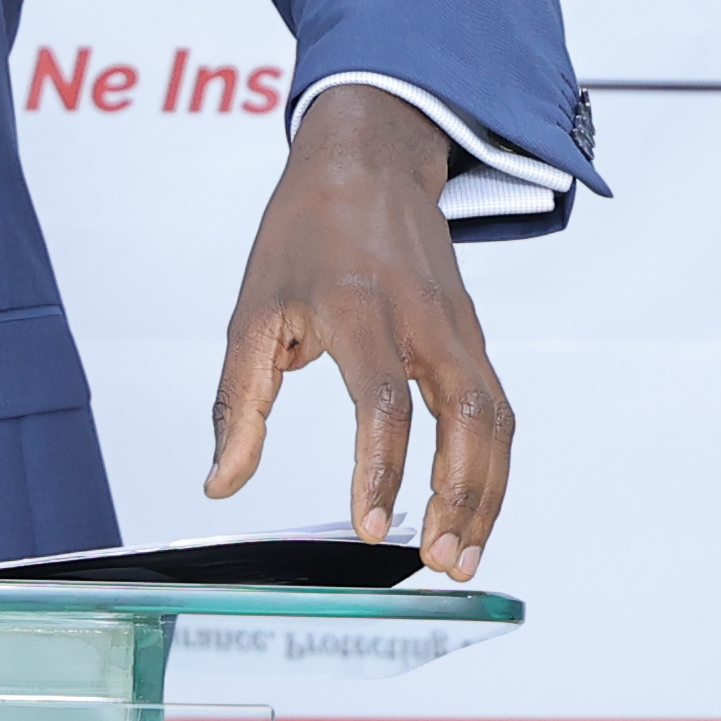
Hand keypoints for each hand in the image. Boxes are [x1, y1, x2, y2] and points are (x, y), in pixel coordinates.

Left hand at [206, 84, 513, 578]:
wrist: (369, 159)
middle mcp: (424, 319)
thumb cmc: (308, 231)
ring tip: (462, 555)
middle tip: (441, 560)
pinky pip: (497, 410)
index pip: (385, 401)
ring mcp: (459, 328)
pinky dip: (493, 467)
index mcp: (362, 307)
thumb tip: (222, 482)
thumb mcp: (253, 309)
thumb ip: (239, 403)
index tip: (372, 526)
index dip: (380, 469)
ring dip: (487, 495)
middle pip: (469, 418)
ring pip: (496, 421)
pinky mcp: (474, 338)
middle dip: (462, 499)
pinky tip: (473, 511)